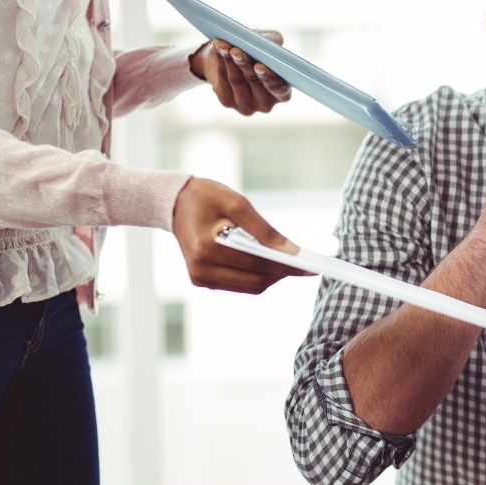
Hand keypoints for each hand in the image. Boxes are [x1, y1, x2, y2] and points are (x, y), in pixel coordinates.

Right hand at [172, 177, 312, 292]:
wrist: (174, 203)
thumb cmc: (207, 197)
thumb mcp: (237, 203)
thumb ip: (265, 230)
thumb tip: (292, 251)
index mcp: (207, 248)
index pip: (257, 263)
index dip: (287, 266)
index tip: (311, 267)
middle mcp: (201, 269)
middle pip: (256, 280)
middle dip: (283, 273)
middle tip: (305, 266)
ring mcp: (200, 278)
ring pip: (250, 287)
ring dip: (272, 277)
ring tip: (290, 264)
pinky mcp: (202, 281)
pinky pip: (239, 285)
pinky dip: (257, 276)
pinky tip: (269, 264)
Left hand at [189, 31, 291, 115]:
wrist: (228, 59)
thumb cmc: (254, 52)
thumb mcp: (266, 43)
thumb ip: (274, 40)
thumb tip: (274, 41)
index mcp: (282, 92)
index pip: (279, 89)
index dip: (270, 78)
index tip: (259, 66)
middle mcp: (266, 103)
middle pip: (255, 82)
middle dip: (245, 64)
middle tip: (236, 51)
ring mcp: (246, 105)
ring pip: (237, 80)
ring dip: (229, 60)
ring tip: (224, 45)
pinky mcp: (227, 101)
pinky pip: (223, 79)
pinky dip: (221, 61)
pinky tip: (219, 49)